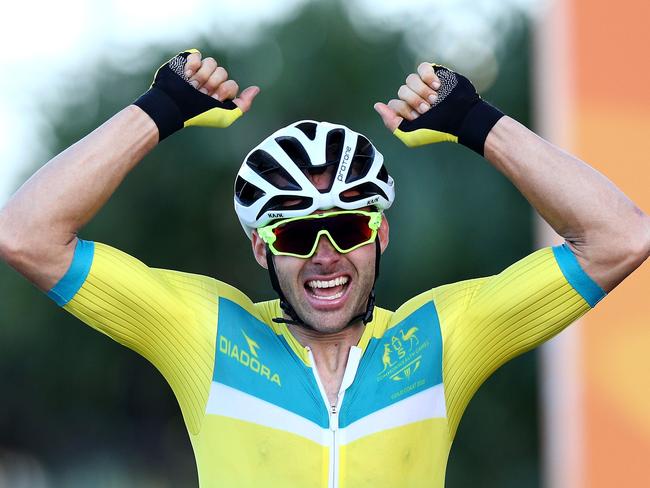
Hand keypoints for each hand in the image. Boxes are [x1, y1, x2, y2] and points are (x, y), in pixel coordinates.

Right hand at [183, 50, 258, 112]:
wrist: (173, 106)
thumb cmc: (198, 115)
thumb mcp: (225, 116)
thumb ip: (243, 104)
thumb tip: (255, 89)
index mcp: (220, 93)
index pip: (231, 84)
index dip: (223, 92)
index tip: (213, 100)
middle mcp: (211, 81)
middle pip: (223, 72)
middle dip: (212, 84)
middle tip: (201, 93)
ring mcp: (199, 71)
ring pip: (212, 62)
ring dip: (202, 76)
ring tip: (191, 86)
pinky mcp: (187, 62)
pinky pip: (197, 55)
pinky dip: (192, 65)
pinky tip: (186, 75)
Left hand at [374, 63, 502, 154]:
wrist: (462, 118)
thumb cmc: (437, 130)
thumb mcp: (410, 135)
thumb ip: (391, 123)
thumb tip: (377, 106)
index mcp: (407, 111)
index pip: (394, 104)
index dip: (404, 110)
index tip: (417, 118)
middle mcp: (414, 97)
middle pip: (402, 91)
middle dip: (414, 101)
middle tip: (427, 109)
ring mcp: (424, 85)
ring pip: (410, 79)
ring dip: (422, 91)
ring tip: (435, 99)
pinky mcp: (435, 73)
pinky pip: (422, 67)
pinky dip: (427, 77)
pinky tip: (437, 86)